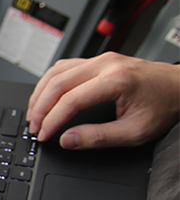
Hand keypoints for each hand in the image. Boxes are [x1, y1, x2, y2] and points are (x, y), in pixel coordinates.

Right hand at [26, 52, 179, 148]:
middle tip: (35, 127)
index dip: (53, 120)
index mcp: (116, 80)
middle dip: (41, 108)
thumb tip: (68, 140)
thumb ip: (98, 137)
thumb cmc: (164, 106)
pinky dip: (49, 82)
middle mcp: (106, 65)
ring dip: (41, 93)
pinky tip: (45, 96)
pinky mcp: (99, 60)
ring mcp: (101, 60)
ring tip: (35, 114)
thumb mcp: (135, 131)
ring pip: (57, 71)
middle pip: (58, 82)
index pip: (71, 100)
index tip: (44, 135)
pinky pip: (65, 66)